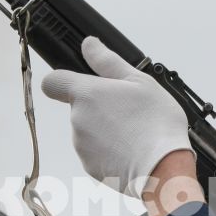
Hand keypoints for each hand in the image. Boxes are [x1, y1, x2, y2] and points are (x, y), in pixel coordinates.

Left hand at [40, 37, 191, 196]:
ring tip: (134, 132)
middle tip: (128, 110)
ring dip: (106, 129)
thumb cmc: (155, 124)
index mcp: (86, 94)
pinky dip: (111, 151)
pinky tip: (132, 149)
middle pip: (79, 108)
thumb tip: (88, 45)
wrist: (162, 170)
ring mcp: (82, 146)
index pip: (53, 82)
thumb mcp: (139, 81)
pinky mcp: (90, 167)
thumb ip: (108, 61)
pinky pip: (97, 153)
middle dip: (99, 108)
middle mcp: (77, 120)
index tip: (79, 82)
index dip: (63, 80)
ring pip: (89, 131)